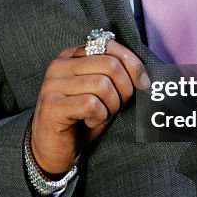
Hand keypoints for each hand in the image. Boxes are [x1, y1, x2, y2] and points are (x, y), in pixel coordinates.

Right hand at [30, 40, 149, 175]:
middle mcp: (59, 65)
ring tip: (101, 115)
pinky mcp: (51, 105)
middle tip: (117, 106)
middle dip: (124, 89)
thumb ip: (114, 75)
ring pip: (103, 85)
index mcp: (70, 56)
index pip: (109, 46)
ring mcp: (52, 84)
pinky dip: (99, 117)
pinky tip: (90, 122)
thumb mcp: (100, 93)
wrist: (53, 151)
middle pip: (110, 65)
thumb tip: (145, 71)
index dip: (133, 65)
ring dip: (111, 106)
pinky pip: (91, 104)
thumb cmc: (81, 120)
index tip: (143, 84)